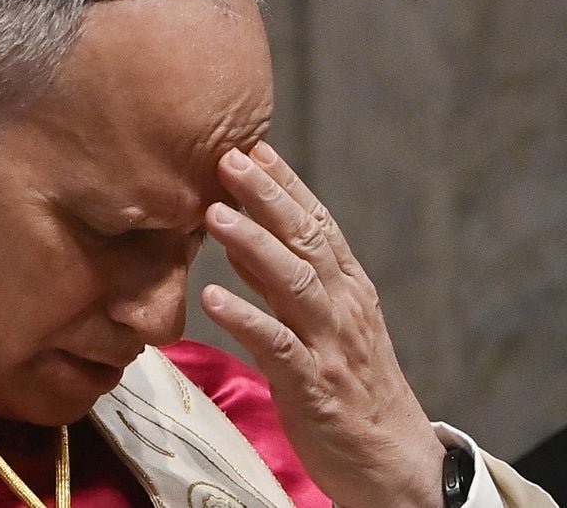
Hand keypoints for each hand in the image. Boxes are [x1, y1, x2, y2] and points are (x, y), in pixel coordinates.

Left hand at [202, 142, 445, 507]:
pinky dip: (246, 319)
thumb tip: (240, 232)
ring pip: (295, 283)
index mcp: (347, 286)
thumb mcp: (320, 320)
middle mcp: (343, 305)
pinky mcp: (313, 384)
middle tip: (228, 158)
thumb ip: (281, 278)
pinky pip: (277, 346)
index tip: (252, 146)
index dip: (285, 184)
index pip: (317, 222)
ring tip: (214, 215)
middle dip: (268, 196)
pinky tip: (212, 299)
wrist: (390, 457)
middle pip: (306, 240)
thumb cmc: (348, 382)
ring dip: (254, 245)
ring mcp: (330, 343)